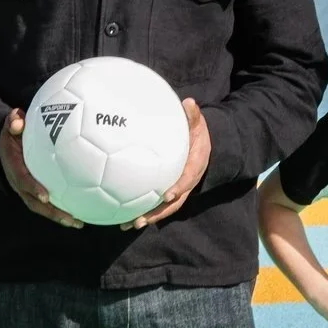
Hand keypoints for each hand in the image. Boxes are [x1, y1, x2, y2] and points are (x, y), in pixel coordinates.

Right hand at [0, 110, 82, 227]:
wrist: (5, 147)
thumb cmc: (13, 134)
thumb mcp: (10, 125)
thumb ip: (14, 122)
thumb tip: (18, 121)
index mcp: (13, 167)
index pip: (22, 179)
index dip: (32, 188)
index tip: (46, 195)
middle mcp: (19, 183)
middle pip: (34, 202)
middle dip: (51, 212)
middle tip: (70, 218)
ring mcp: (26, 190)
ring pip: (41, 207)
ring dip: (59, 217)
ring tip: (78, 223)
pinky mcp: (35, 192)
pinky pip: (47, 204)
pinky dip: (61, 210)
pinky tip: (80, 214)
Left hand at [129, 99, 211, 228]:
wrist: (204, 149)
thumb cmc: (198, 135)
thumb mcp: (199, 124)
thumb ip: (193, 116)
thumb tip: (188, 102)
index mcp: (194, 167)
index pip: (187, 179)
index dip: (178, 188)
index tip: (167, 194)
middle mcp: (186, 183)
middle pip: (173, 203)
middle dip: (158, 213)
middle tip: (140, 220)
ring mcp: (177, 190)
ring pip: (164, 208)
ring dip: (148, 218)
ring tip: (128, 225)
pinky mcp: (167, 192)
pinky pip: (157, 204)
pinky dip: (143, 212)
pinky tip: (123, 218)